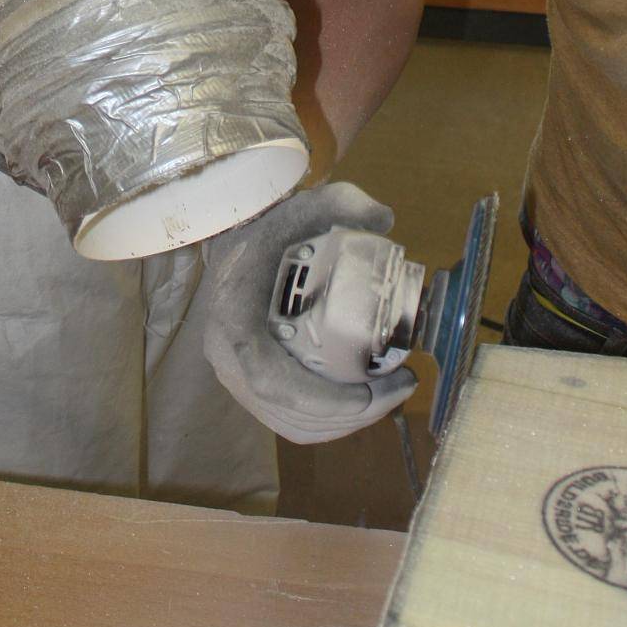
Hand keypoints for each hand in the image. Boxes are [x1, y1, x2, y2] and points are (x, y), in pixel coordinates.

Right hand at [201, 181, 415, 444]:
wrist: (236, 240)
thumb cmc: (272, 226)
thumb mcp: (307, 205)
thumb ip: (345, 202)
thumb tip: (384, 220)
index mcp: (233, 315)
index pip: (267, 376)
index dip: (316, 398)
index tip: (366, 391)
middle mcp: (226, 356)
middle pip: (287, 412)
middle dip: (350, 415)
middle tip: (401, 387)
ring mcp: (235, 376)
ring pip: (291, 424)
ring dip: (346, 424)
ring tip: (393, 394)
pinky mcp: (250, 387)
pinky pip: (289, 421)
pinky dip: (331, 423)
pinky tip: (368, 402)